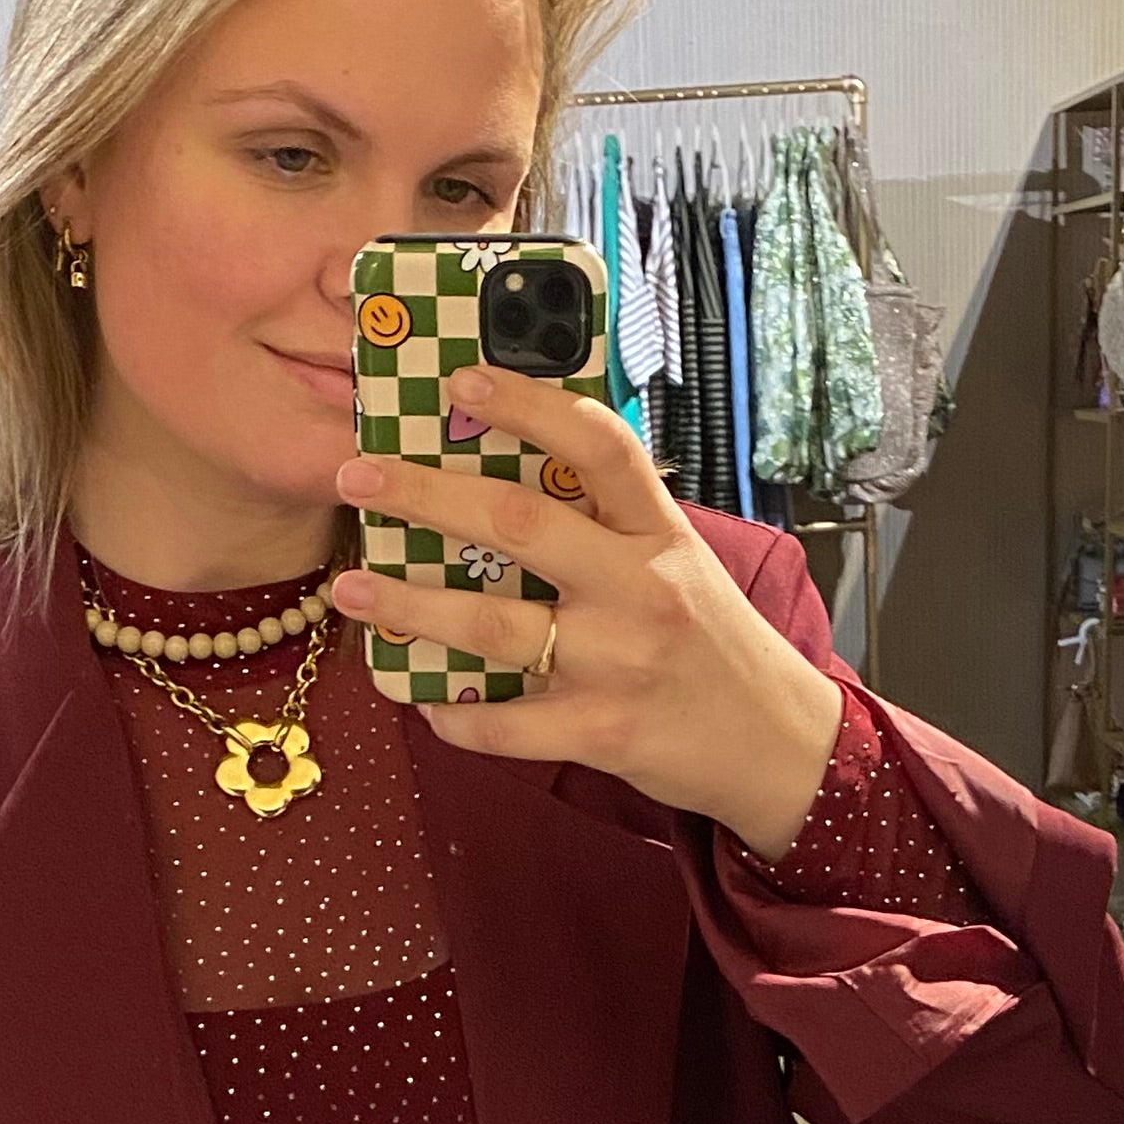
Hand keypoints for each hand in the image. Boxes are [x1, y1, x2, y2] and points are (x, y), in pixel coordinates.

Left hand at [331, 371, 845, 860]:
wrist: (775, 743)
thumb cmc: (711, 644)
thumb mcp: (680, 563)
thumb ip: (611, 524)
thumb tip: (510, 470)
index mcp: (660, 532)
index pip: (598, 445)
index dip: (528, 403)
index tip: (460, 380)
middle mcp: (640, 588)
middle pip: (520, 522)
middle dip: (426, 495)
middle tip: (358, 475)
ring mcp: (619, 663)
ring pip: (493, 626)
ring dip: (408, 606)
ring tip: (348, 589)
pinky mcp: (602, 732)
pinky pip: (504, 724)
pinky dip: (452, 714)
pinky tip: (423, 699)